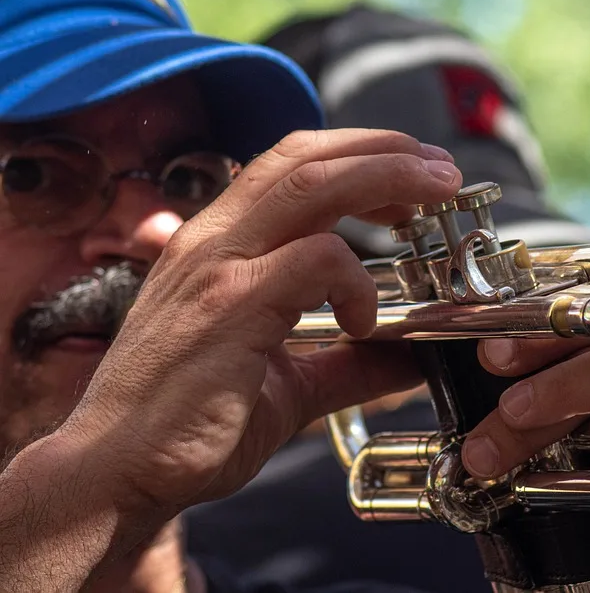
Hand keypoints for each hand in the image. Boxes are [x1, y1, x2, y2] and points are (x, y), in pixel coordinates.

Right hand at [53, 129, 461, 529]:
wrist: (113, 474)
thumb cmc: (188, 423)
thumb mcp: (286, 383)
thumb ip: (347, 363)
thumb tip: (408, 356)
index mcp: (221, 246)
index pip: (291, 165)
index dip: (357, 155)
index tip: (413, 173)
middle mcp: (213, 240)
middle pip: (306, 156)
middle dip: (384, 149)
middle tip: (441, 168)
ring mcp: (217, 267)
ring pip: (312, 184)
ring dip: (385, 179)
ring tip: (433, 198)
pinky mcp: (229, 305)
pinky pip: (315, 260)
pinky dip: (357, 280)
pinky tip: (365, 322)